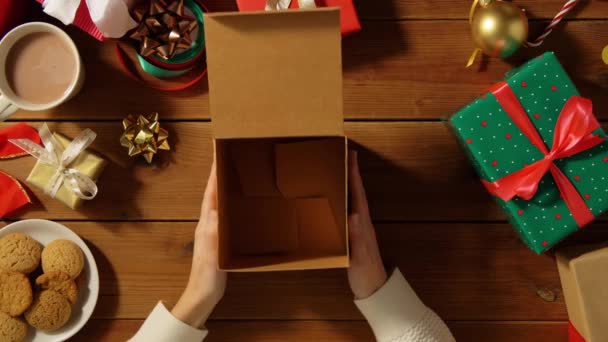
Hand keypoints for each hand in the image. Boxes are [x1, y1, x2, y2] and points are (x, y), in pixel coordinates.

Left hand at [172, 161, 226, 327]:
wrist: (203, 293)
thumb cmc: (208, 272)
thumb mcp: (212, 250)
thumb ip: (214, 229)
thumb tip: (218, 206)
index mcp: (206, 221)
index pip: (211, 190)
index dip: (215, 171)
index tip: (218, 150)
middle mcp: (208, 221)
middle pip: (215, 191)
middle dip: (220, 172)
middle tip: (229, 155)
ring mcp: (214, 229)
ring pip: (221, 200)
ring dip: (226, 185)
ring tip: (236, 172)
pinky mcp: (220, 238)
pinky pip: (227, 213)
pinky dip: (232, 202)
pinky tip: (241, 203)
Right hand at [347, 151, 387, 299]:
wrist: (374, 289)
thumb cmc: (366, 273)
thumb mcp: (359, 256)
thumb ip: (357, 236)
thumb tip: (354, 214)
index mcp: (363, 223)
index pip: (358, 194)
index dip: (354, 174)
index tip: (351, 155)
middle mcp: (362, 222)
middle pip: (356, 192)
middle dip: (351, 173)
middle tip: (343, 156)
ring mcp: (359, 228)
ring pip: (352, 200)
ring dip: (347, 185)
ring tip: (338, 172)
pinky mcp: (354, 236)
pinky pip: (347, 212)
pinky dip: (341, 201)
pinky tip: (335, 201)